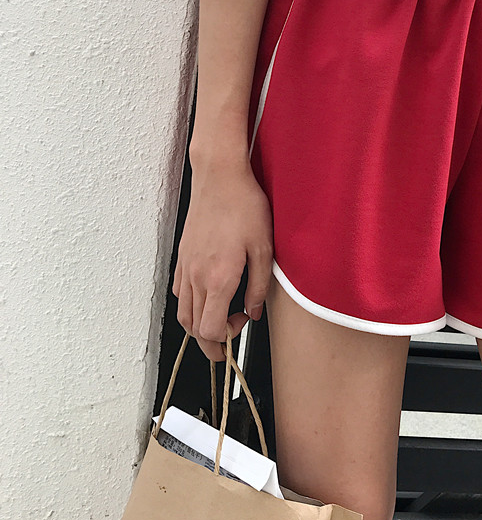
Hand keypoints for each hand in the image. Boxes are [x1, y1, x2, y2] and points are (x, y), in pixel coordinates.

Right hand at [173, 156, 272, 361]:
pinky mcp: (182, 256)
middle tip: (229, 339)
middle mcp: (196, 276)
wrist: (220, 178)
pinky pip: (179, 291)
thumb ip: (259, 286)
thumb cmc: (244, 207)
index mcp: (218, 278)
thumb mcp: (264, 249)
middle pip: (192, 327)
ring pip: (183, 312)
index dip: (225, 339)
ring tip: (219, 322)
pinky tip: (208, 296)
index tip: (242, 325)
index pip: (209, 330)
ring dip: (198, 325)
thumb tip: (254, 311)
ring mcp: (185, 266)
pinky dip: (190, 305)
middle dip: (210, 342)